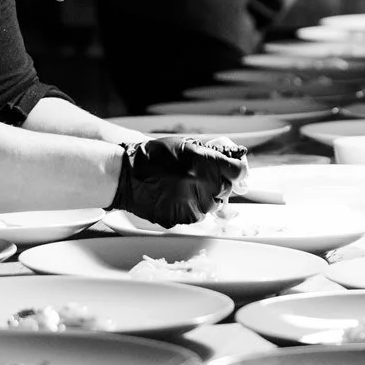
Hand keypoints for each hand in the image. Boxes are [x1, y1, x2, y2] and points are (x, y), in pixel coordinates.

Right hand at [110, 135, 247, 225]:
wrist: (126, 177)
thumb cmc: (152, 157)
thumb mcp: (183, 145)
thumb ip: (208, 155)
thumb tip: (230, 160)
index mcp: (203, 162)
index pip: (238, 171)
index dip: (238, 171)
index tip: (235, 171)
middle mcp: (201, 184)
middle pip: (226, 189)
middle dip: (218, 184)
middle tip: (202, 179)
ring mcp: (192, 204)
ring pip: (212, 205)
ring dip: (205, 198)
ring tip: (185, 188)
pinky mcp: (183, 218)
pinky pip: (197, 216)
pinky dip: (191, 208)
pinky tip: (177, 198)